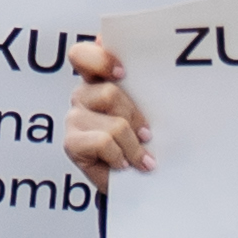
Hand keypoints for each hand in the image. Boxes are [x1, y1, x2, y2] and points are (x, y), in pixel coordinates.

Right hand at [60, 31, 146, 181]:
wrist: (135, 182)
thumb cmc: (145, 142)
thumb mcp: (150, 110)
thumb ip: (146, 89)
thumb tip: (166, 76)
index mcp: (99, 78)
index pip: (84, 55)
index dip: (101, 59)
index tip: (123, 72)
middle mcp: (83, 94)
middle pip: (109, 92)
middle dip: (134, 116)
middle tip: (147, 133)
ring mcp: (74, 117)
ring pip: (114, 123)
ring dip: (133, 145)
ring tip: (141, 157)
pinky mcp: (71, 142)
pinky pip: (104, 143)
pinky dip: (120, 156)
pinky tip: (124, 163)